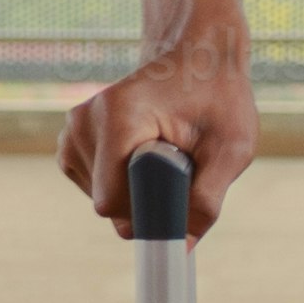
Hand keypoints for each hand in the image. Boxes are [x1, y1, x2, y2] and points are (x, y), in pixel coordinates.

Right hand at [62, 25, 261, 234]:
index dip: (149, 218)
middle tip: (183, 165)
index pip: (113, 203)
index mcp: (118, 117)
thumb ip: (207, 200)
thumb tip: (183, 246)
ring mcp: (72, 132)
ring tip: (165, 153)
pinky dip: (125, 185)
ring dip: (138, 192)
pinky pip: (98, 190)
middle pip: (110, 205)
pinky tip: (146, 157)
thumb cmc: (218, 96)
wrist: (196, 56)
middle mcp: (84, 122)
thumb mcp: (232, 147)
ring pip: (104, 201)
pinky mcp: (71, 143)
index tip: (180, 207)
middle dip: (148, 201)